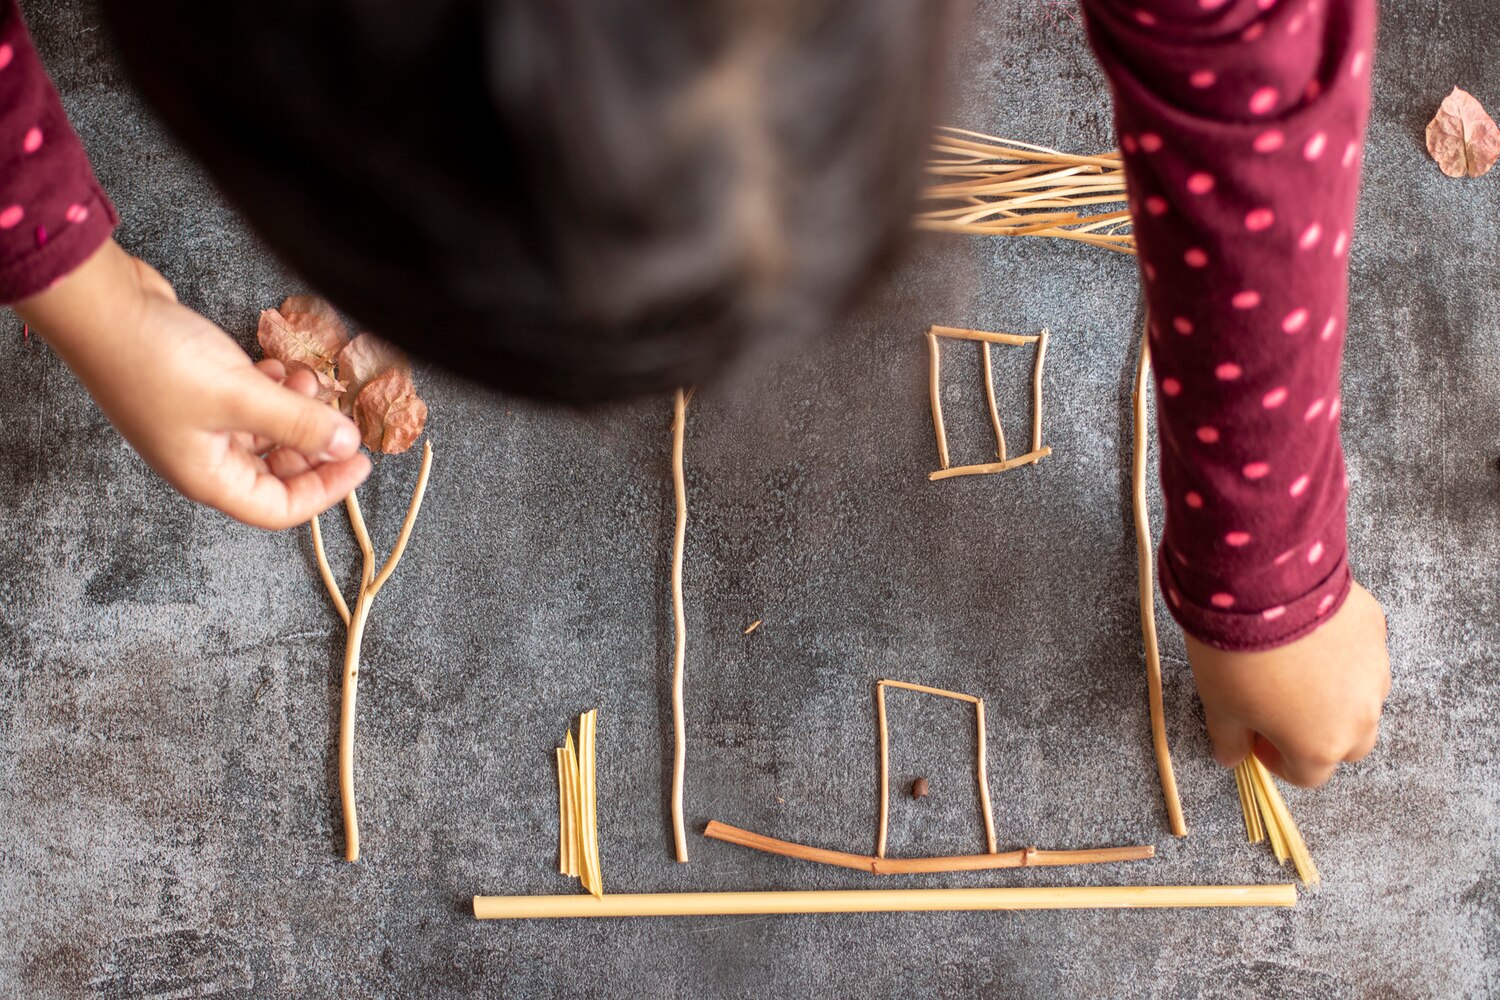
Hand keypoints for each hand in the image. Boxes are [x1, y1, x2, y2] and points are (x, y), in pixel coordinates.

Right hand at [16, 240, 370, 528]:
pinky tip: (280, 367)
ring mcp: (197, 425)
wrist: (99, 305)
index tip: (361, 463)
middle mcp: (202, 458)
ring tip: (309, 378)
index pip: (279, 508)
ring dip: (294, 411)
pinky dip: (272, 390)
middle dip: (313, 446)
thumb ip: (298, 423)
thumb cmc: (153, 358)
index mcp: (207, 477)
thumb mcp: (241, 395)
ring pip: (264, 433)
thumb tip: (346, 445)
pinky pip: (248, 404)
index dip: (326, 490)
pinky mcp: (197, 392)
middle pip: (275, 472)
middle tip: (341, 416)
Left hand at [1185, 581, 1389, 787]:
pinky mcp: (1376, 629)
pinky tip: (1309, 633)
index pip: (1308, 775)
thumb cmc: (1236, 655)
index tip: (1255, 738)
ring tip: (1294, 667)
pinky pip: (1363, 653)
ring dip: (1335, 694)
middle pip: (1347, 743)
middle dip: (1317, 734)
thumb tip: (1230, 757)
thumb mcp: (1220, 706)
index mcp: (1321, 746)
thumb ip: (1230, 740)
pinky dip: (1342, 652)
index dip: (1277, 761)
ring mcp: (1376, 670)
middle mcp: (1361, 716)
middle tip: (1279, 709)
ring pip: (1362, 698)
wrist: (1261, 586)